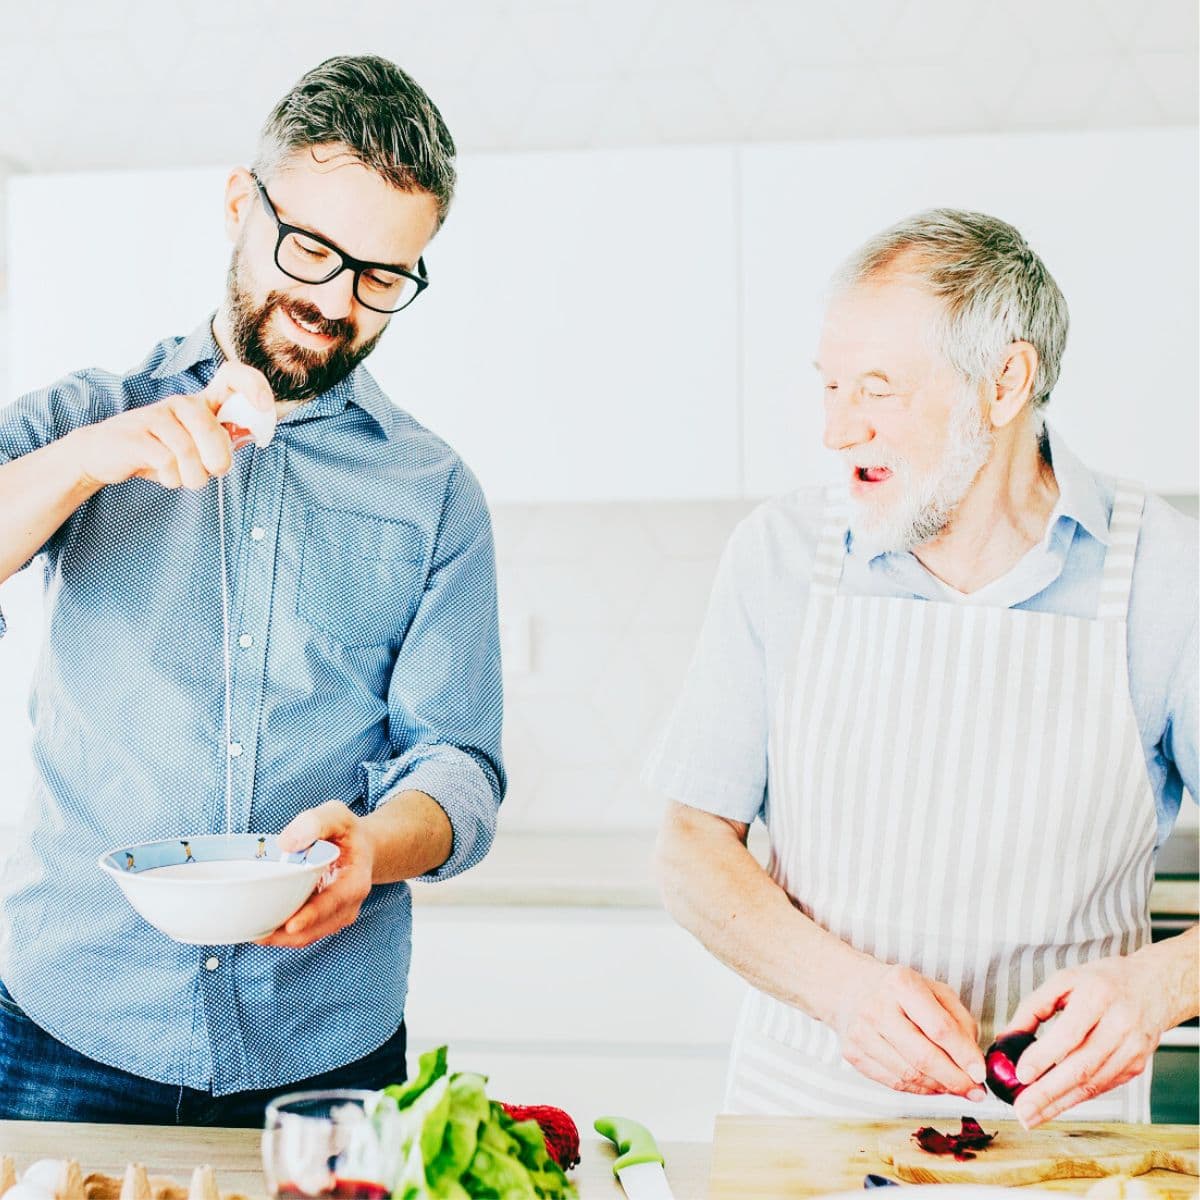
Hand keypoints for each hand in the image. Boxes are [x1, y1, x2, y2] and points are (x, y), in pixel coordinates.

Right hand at [66, 361, 274, 490]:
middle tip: (212, 472)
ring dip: (193, 477)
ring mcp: (156, 416)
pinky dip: (171, 478)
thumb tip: (251, 434)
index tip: (266, 407)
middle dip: (218, 463)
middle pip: (213, 432)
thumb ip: (222, 440)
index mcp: (200, 404)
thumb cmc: (158, 451)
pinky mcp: (136, 434)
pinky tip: (164, 475)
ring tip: (183, 478)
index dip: (255, 385)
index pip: (232, 377)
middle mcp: (181, 403)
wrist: (103, 454)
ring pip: (189, 452)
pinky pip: (167, 461)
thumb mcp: (195, 446)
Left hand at [255, 800, 375, 947]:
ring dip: (279, 937)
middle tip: (254, 933)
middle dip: (285, 935)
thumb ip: (315, 823)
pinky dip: (280, 933)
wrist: (360, 848)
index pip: (334, 903)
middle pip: (315, 928)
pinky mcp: (321, 921)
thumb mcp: (337, 816)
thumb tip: (287, 843)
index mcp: (355, 882)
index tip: (291, 925)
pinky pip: (301, 933)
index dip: (311, 916)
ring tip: (252, 932)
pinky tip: (260, 927)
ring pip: (306, 936)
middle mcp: (348, 906)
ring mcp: (334, 917)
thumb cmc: (346, 833)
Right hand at [833, 960, 987, 1098]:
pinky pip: (893, 1083)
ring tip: (953, 1085)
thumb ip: (960, 1022)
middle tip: (974, 1090)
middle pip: (923, 1057)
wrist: (850, 988)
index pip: (940, 1028)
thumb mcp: (935, 991)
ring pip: (909, 1075)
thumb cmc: (900, 991)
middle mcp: (877, 1007)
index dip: (964, 1056)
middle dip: (954, 1080)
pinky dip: (918, 1090)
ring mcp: (861, 1032)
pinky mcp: (852, 1053)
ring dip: (938, 1087)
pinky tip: (930, 1083)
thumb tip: (974, 1065)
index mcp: (901, 984)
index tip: (980, 1074)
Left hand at [1001, 955, 1166, 1128]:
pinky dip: (1077, 1098)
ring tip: (1032, 1115)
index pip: (1069, 1033)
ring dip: (1060, 1103)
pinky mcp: (1136, 1066)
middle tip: (1022, 1109)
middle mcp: (1119, 1025)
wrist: (1153, 986)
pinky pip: (1103, 1086)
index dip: (1045, 1056)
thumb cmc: (1103, 982)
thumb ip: (1033, 1007)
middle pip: (1082, 1066)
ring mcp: (1131, 1049)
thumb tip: (1007, 1038)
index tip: (1022, 1074)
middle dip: (1048, 1092)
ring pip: (1093, 1083)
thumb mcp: (1064, 980)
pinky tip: (1056, 1105)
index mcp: (1097, 996)